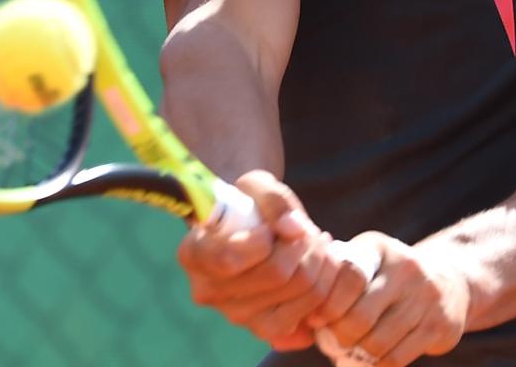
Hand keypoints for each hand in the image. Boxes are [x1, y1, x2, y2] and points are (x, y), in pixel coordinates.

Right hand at [178, 170, 345, 348]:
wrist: (249, 229)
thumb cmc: (247, 203)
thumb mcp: (256, 185)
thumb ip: (274, 199)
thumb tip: (295, 229)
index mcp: (194, 254)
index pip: (232, 258)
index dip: (266, 238)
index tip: (273, 225)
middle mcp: (208, 291)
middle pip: (276, 276)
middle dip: (306, 247)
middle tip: (312, 231)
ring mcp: (235, 315)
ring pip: (298, 297)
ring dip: (320, 266)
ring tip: (319, 245)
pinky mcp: (262, 329)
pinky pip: (304, 320)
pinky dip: (322, 292)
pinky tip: (320, 271)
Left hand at [309, 232, 470, 366]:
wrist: (450, 281)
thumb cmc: (388, 279)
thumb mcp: (367, 263)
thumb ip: (335, 279)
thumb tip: (301, 316)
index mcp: (380, 248)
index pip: (348, 276)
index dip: (327, 304)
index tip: (316, 319)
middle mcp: (407, 268)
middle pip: (361, 316)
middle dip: (339, 336)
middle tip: (332, 341)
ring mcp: (427, 297)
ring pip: (378, 342)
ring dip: (359, 353)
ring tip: (352, 350)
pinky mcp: (441, 325)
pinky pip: (398, 358)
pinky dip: (378, 365)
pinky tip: (372, 358)